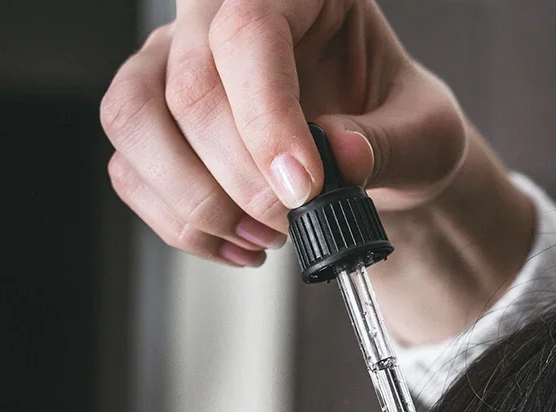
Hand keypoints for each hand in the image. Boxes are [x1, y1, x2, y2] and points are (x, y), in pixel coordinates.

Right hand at [101, 0, 465, 266]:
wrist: (375, 155)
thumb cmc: (398, 125)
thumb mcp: (425, 133)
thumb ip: (392, 143)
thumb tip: (342, 157)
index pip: (250, 32)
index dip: (267, 116)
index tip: (305, 188)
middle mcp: (220, 17)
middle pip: (186, 85)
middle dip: (239, 177)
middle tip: (292, 221)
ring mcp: (176, 62)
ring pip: (134, 121)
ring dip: (196, 200)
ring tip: (265, 238)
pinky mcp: (155, 118)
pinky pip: (130, 169)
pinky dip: (179, 222)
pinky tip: (237, 245)